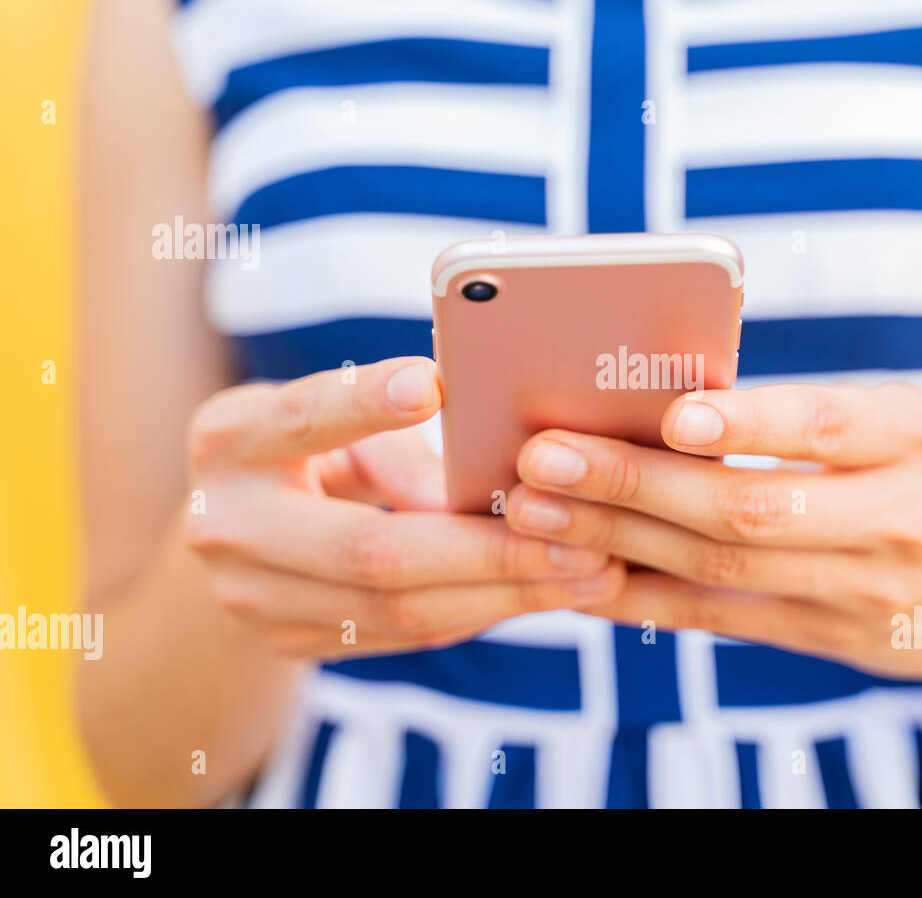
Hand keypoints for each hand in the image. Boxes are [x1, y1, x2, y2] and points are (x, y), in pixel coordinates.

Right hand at [183, 356, 622, 659]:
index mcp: (232, 439)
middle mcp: (226, 524)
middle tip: (584, 539)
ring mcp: (250, 599)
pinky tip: (544, 592)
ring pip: (399, 609)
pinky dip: (481, 611)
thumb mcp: (327, 420)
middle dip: (490, 550)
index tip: (433, 383)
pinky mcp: (288, 642)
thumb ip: (390, 437)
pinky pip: (405, 635)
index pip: (302, 418)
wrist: (227, 533)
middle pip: (372, 550)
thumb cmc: (304, 447)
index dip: (365, 403)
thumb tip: (486, 481)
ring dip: (505, 594)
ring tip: (590, 573)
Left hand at [505, 383, 921, 725]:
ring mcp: (864, 589)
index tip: (675, 414)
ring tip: (536, 511)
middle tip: (547, 458)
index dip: (755, 420)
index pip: (834, 424)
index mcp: (917, 437)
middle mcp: (898, 514)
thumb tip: (669, 402)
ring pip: (725, 568)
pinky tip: (580, 576)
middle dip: (639, 484)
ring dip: (620, 541)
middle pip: (754, 506)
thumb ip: (816, 420)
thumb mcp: (911, 427)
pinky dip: (646, 598)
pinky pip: (724, 619)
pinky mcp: (832, 639)